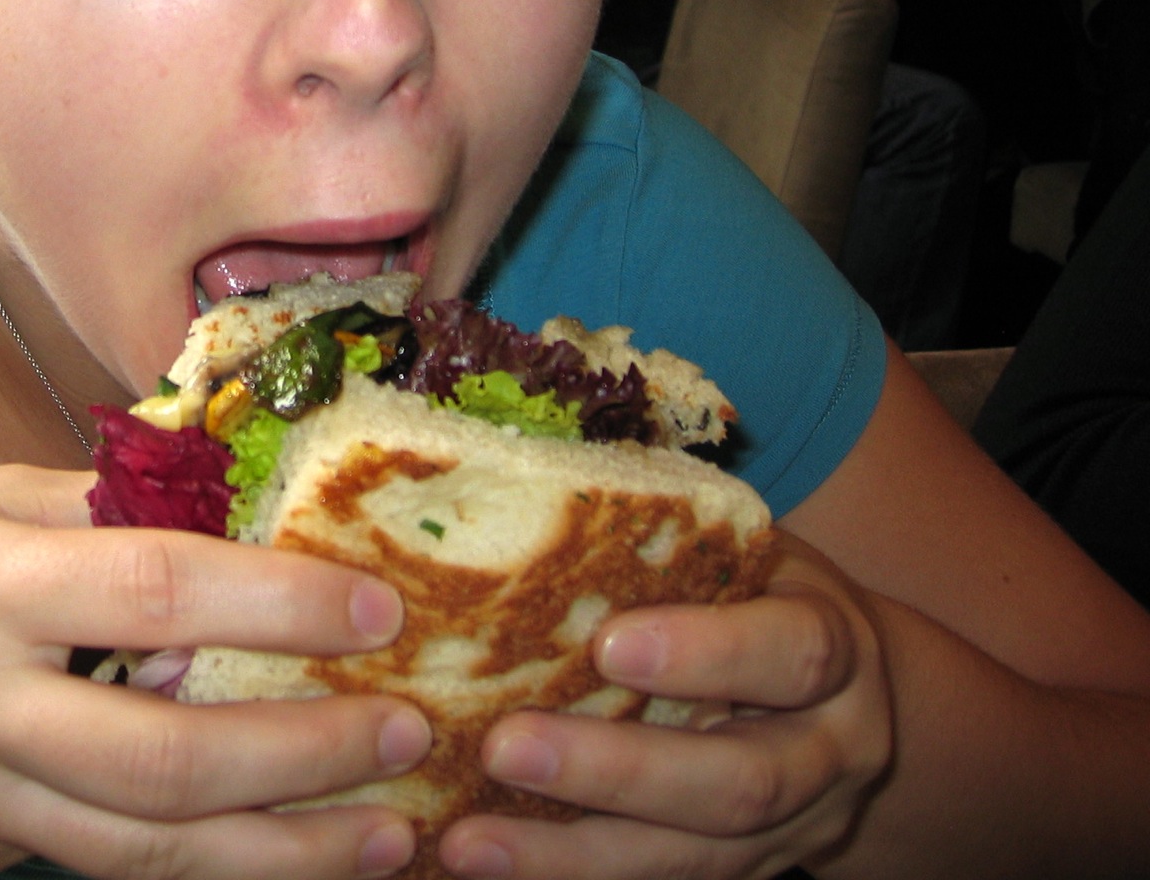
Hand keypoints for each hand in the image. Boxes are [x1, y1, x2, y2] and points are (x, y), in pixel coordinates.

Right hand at [0, 466, 429, 879]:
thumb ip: (79, 509)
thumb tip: (219, 500)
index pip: (151, 593)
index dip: (276, 603)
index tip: (377, 606)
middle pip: (161, 759)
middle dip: (304, 757)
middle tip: (409, 734)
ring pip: (140, 853)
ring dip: (278, 853)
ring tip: (388, 838)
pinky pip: (86, 865)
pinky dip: (190, 863)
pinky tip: (270, 847)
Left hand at [437, 536, 890, 879]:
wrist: (844, 698)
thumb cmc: (757, 591)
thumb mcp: (742, 549)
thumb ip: (668, 529)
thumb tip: (531, 471)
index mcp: (833, 650)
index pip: (790, 654)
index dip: (705, 654)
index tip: (607, 644)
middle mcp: (827, 753)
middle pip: (738, 783)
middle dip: (616, 773)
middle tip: (502, 747)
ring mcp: (791, 831)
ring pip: (691, 860)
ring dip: (572, 856)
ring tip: (466, 841)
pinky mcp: (742, 874)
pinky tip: (481, 868)